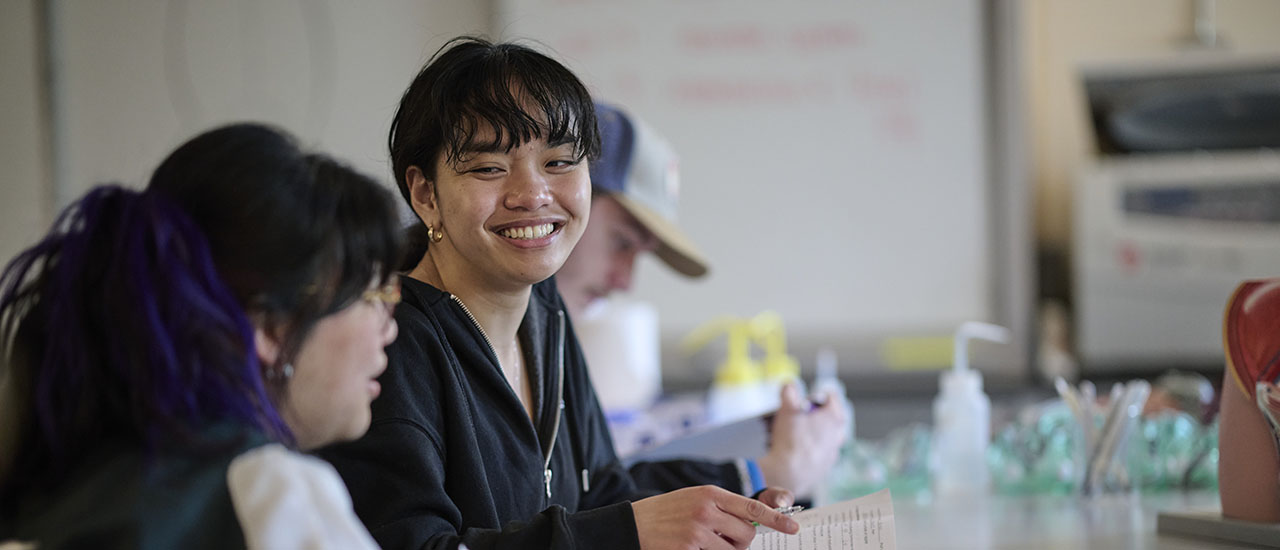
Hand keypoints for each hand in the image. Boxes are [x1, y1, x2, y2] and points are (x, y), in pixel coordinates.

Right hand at [632, 485, 799, 549]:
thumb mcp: (693, 499)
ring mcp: (697, 531)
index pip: (752, 506)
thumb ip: (721, 507)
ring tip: (706, 544)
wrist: (633, 524)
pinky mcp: (689, 549)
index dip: (776, 518)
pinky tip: (693, 548)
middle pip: (746, 533)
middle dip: (743, 542)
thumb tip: (751, 521)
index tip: (792, 526)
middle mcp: (706, 510)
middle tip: (726, 541)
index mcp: (710, 494)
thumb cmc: (665, 513)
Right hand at [757, 383, 849, 497]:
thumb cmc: (791, 440)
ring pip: (826, 436)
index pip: (832, 397)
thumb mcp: (787, 410)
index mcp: (834, 418)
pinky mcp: (825, 466)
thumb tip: (789, 385)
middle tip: (800, 415)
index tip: (806, 398)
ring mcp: (833, 452)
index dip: (817, 394)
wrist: (789, 472)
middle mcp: (838, 435)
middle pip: (830, 417)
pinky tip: (797, 449)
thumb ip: (789, 393)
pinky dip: (812, 448)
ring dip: (815, 431)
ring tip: (797, 432)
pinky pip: (821, 452)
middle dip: (816, 414)